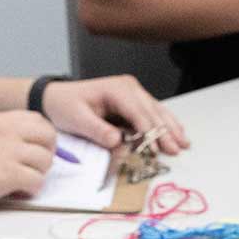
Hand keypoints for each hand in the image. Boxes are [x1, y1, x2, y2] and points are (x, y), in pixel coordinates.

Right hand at [0, 111, 56, 208]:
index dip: (42, 138)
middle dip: (47, 154)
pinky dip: (31, 190)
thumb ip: (3, 134)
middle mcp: (9, 131)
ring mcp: (11, 152)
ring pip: (46, 162)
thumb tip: (26, 146)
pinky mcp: (10, 174)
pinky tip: (17, 192)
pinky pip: (38, 182)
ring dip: (38, 174)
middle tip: (34, 168)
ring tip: (21, 182)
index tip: (34, 151)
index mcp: (2, 120)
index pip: (40, 121)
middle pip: (50, 137)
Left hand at [40, 75, 188, 154]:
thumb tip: (118, 142)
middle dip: (165, 132)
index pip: (139, 113)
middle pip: (152, 112)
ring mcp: (133, 93)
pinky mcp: (132, 102)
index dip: (150, 132)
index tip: (159, 148)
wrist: (55, 97)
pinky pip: (152, 113)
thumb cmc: (65, 105)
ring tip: (184, 144)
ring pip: (157, 111)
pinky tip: (177, 133)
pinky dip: (164, 124)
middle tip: (176, 150)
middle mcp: (129, 88)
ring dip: (170, 128)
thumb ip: (97, 130)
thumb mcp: (76, 119)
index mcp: (117, 89)